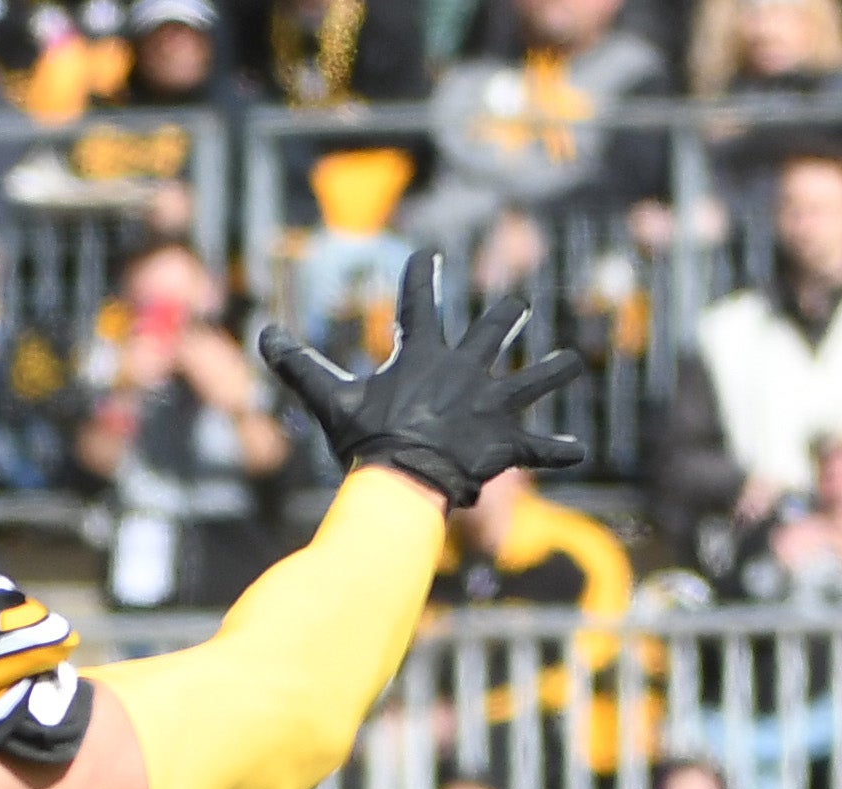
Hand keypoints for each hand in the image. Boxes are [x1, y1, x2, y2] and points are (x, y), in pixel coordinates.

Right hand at [254, 252, 585, 508]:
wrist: (404, 480)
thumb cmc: (367, 441)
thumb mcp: (331, 400)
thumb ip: (300, 365)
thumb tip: (263, 334)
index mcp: (425, 355)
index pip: (419, 302)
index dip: (421, 275)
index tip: (428, 256)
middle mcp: (466, 371)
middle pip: (493, 330)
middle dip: (505, 316)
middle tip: (517, 305)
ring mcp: (492, 404)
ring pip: (533, 381)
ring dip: (553, 371)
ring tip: (571, 363)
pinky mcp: (507, 441)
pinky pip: (538, 449)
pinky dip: (558, 452)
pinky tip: (579, 452)